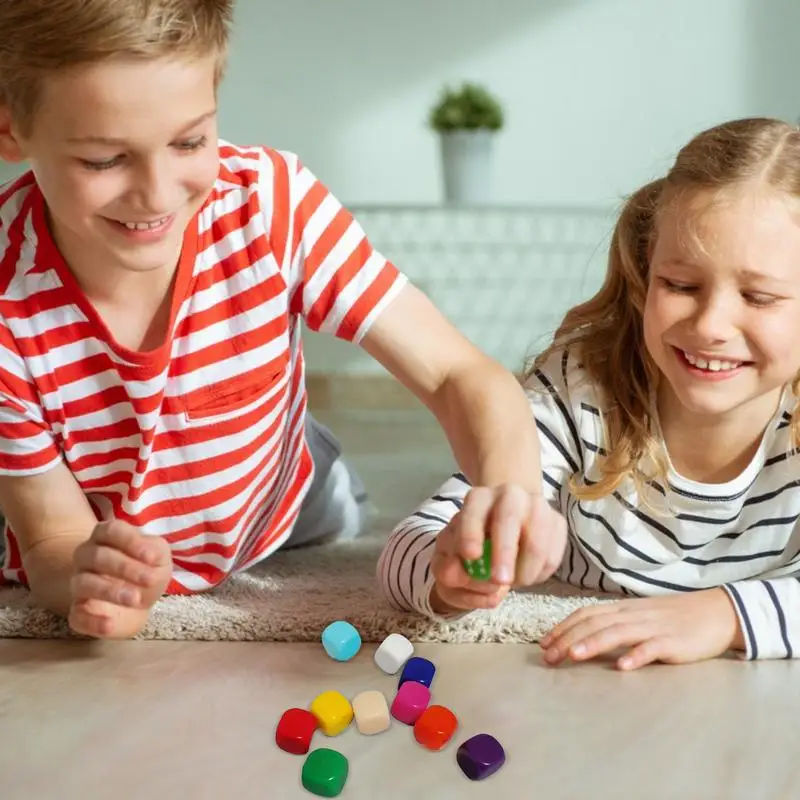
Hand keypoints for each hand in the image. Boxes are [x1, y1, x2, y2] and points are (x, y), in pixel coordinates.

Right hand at [68, 520, 171, 638]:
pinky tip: (110, 624)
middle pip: (97, 556)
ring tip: (134, 599)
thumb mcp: (159, 556)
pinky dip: (92, 621)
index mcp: (107, 536)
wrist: (139, 601)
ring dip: (109, 591)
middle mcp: (87, 556)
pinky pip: (76, 616)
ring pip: (83, 583)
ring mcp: (79, 583)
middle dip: (124, 567)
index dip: (130, 541)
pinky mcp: (78, 611)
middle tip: (149, 579)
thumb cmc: (147, 569)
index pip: (110, 530)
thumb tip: (151, 556)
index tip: (151, 556)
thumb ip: (156, 551)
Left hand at [430, 484, 566, 612]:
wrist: (508, 519)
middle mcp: (509, 495)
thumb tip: (453, 578)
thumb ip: (447, 564)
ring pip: (536, 542)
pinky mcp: (557, 523)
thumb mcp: (453, 548)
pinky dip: (539, 574)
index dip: (471, 533)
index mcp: (479, 498)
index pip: (473, 512)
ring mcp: (537, 506)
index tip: (470, 556)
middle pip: (509, 520)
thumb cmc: (475, 538)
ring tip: (511, 582)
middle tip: (500, 581)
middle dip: (504, 553)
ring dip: (524, 571)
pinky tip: (525, 575)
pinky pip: (552, 555)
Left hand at [539, 588, 743, 669]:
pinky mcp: (674, 642)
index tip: (543, 643)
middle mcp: (633, 615)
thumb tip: (583, 635)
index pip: (586, 614)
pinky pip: (653, 648)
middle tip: (548, 657)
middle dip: (568, 639)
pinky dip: (636, 656)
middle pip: (595, 623)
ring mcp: (653, 627)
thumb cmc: (673, 617)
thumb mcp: (639, 616)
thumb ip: (614, 623)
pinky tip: (622, 666)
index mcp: (623, 609)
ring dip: (593, 644)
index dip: (563, 627)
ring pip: (618, 633)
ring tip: (573, 656)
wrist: (717, 611)